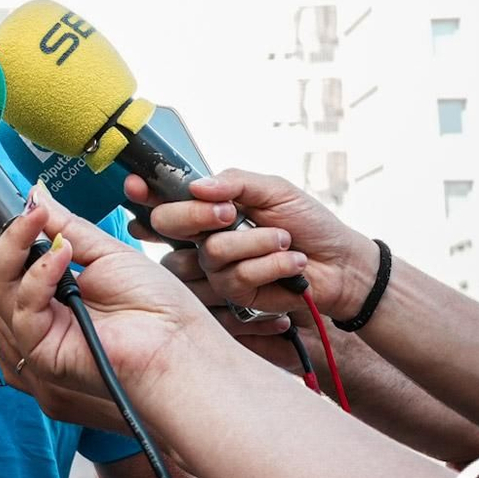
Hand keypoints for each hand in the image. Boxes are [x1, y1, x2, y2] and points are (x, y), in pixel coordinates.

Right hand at [0, 179, 217, 406]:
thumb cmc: (155, 307)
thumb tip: (33, 196)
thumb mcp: (105, 252)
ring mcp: (34, 330)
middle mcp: (35, 308)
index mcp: (48, 285)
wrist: (179, 345)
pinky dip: (38, 276)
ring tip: (35, 217)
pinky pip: (23, 307)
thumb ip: (64, 227)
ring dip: (12, 243)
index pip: (3, 253)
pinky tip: (60, 256)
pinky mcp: (40, 349)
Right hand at [125, 169, 380, 318]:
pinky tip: (291, 265)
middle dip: (197, 216)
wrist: (342, 264)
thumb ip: (234, 182)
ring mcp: (217, 268)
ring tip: (285, 242)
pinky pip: (236, 277)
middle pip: (169, 226)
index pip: (167, 199)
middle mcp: (206, 238)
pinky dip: (271, 266)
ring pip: (209, 254)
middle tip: (230, 213)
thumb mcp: (275, 190)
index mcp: (211, 208)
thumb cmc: (311, 224)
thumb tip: (197, 186)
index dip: (145, 194)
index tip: (136, 186)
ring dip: (255, 244)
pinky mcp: (235, 295)